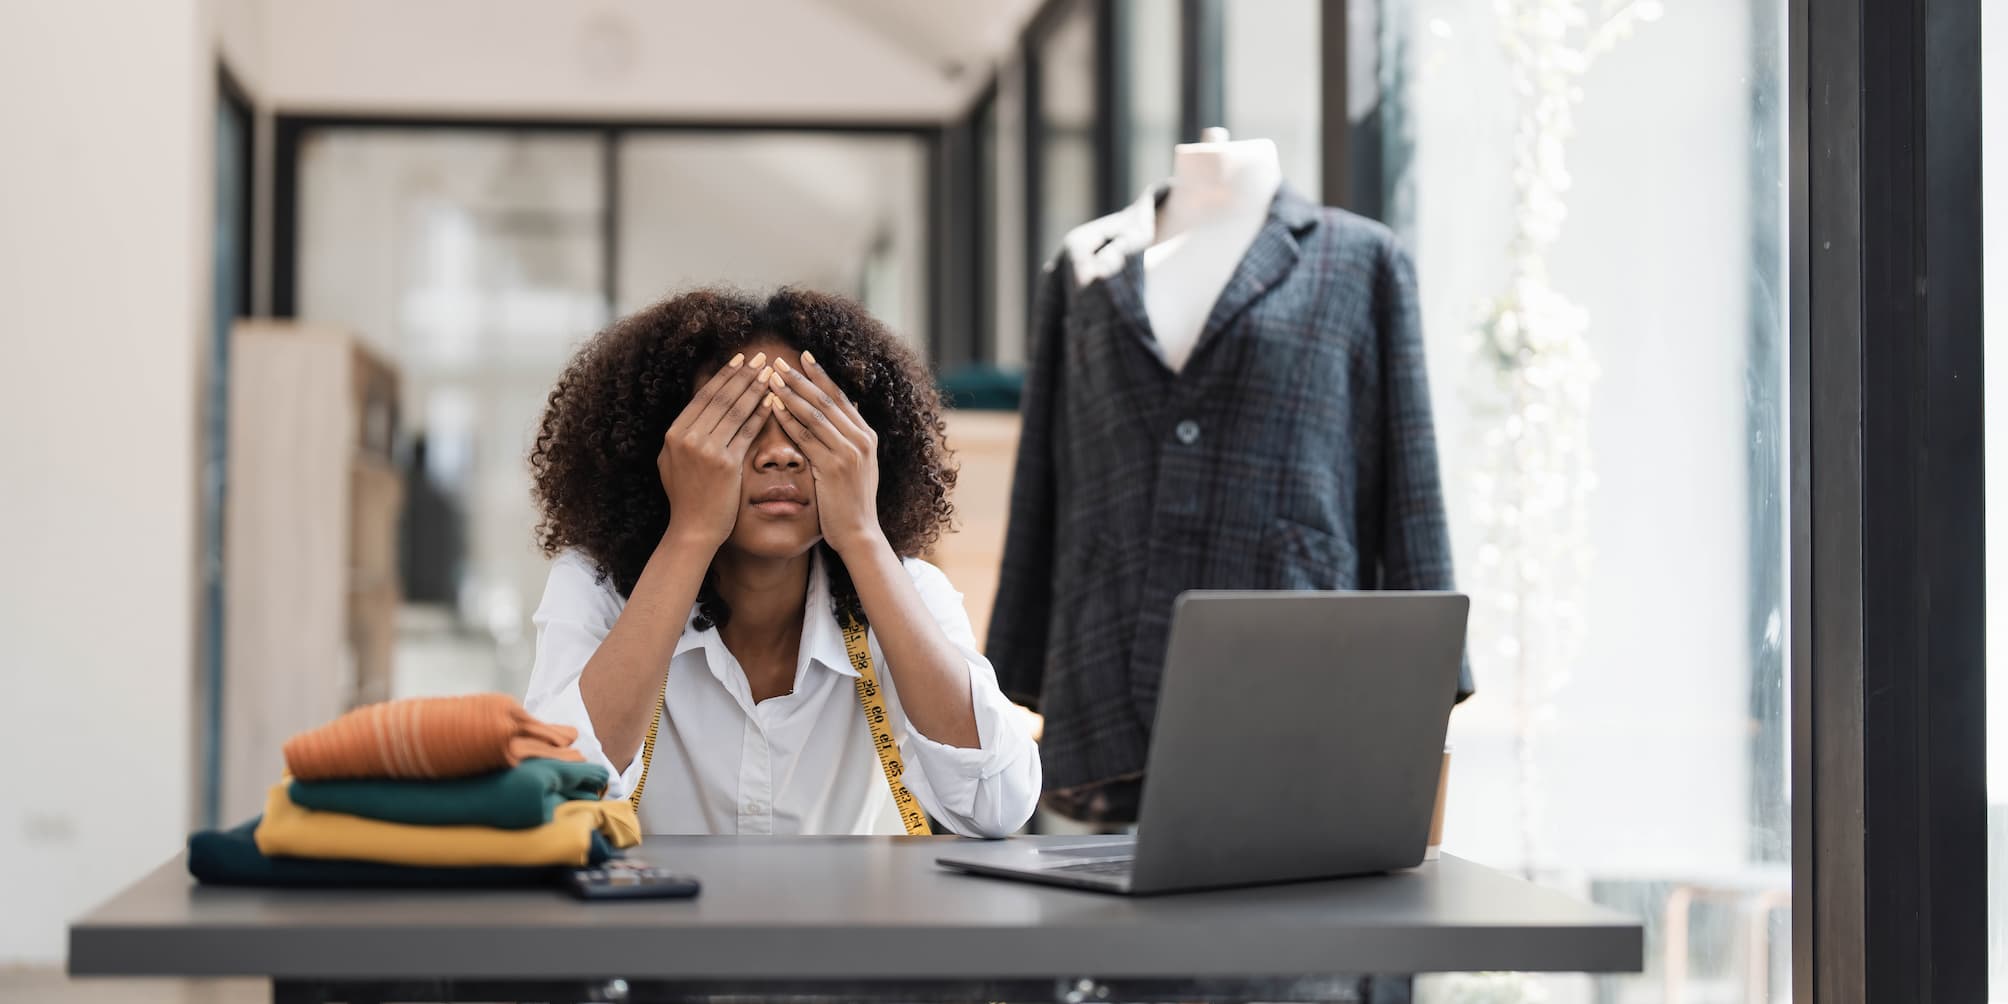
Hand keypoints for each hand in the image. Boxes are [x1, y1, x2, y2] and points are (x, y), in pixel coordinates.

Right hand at [659, 351, 772, 548]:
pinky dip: (761, 414)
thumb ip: (683, 436)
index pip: (703, 397)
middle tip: (762, 357)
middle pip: (721, 398)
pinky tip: (774, 401)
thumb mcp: (673, 462)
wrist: (693, 530)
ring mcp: (705, 450)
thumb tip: (696, 410)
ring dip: (755, 388)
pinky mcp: (725, 464)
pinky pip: (747, 432)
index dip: (724, 376)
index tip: (740, 360)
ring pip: (735, 411)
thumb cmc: (687, 498)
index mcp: (673, 434)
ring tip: (771, 372)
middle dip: (743, 375)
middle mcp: (686, 438)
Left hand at [765, 351, 885, 555]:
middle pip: (826, 400)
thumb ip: (850, 439)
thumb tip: (845, 411)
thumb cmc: (851, 504)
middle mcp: (861, 440)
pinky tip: (772, 406)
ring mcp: (849, 453)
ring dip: (790, 393)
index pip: (840, 398)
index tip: (803, 356)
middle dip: (800, 378)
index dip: (820, 376)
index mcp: (867, 436)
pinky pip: (806, 437)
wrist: (859, 534)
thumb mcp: (858, 467)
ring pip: (815, 415)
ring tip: (769, 377)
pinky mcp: (834, 467)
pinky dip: (788, 419)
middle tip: (778, 361)